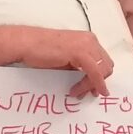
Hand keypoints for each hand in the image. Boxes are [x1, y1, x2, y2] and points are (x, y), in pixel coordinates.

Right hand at [0, 25, 116, 96]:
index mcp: (88, 40)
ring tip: (78, 93)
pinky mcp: (80, 52)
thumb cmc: (41, 52)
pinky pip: (94, 72)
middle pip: (107, 65)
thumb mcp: (66, 60)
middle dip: (100, 81)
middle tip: (89, 93)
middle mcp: (90, 40)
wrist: (25, 43)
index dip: (101, 76)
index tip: (93, 89)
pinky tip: (79, 91)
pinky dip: (91, 84)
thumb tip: (89, 84)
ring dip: (93, 85)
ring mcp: (86, 44)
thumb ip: (79, 68)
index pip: (103, 60)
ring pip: (102, 70)